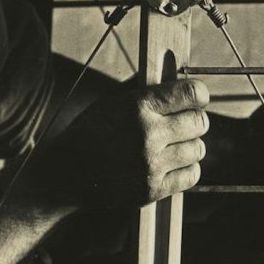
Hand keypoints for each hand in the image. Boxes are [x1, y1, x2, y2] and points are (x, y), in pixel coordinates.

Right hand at [33, 76, 210, 208]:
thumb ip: (144, 88)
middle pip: (200, 122)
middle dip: (194, 120)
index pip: (193, 94)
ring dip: (190, 146)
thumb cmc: (89, 133)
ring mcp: (150, 164)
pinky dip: (186, 169)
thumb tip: (176, 74)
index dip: (199, 94)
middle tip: (183, 123)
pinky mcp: (152, 189)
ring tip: (174, 145)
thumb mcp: (111, 102)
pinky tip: (172, 164)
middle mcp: (147, 134)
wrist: (63, 175)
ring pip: (198, 149)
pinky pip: (192, 175)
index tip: (196, 98)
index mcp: (138, 106)